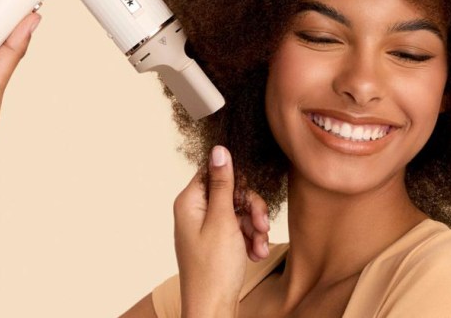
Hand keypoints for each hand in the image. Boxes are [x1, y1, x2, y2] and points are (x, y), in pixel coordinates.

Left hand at [174, 145, 269, 316]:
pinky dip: (250, 240)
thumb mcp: (222, 220)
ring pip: (238, 212)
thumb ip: (222, 184)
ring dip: (254, 228)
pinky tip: (255, 254)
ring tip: (259, 246)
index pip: (215, 172)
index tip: (250, 198)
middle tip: (262, 226)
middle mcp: (194, 212)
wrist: (212, 309)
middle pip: (230, 193)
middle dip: (251, 209)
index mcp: (189, 202)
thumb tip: (219, 149)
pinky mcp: (216, 243)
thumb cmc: (213, 269)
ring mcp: (205, 228)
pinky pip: (238, 230)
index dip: (237, 183)